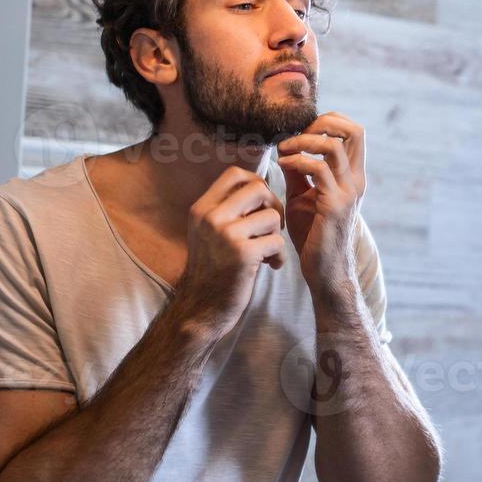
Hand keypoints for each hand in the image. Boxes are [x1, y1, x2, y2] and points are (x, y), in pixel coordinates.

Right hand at [175, 166, 286, 338]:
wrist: (201, 308)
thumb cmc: (214, 269)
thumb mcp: (209, 232)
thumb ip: (227, 209)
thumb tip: (260, 186)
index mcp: (202, 208)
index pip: (235, 173)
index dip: (256, 182)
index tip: (261, 203)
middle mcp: (211, 217)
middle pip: (258, 188)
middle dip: (273, 206)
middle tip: (271, 227)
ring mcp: (226, 234)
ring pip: (272, 216)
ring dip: (277, 235)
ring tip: (268, 252)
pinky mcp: (243, 254)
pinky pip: (277, 241)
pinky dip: (279, 255)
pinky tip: (271, 266)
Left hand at [275, 112, 366, 301]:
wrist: (324, 271)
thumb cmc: (313, 235)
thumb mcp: (303, 196)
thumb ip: (298, 172)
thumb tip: (285, 149)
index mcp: (352, 175)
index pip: (353, 131)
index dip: (328, 121)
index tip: (302, 132)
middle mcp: (356, 180)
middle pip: (353, 130)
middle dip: (321, 122)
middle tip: (296, 135)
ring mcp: (348, 191)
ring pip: (333, 146)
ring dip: (303, 141)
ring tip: (284, 149)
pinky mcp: (335, 205)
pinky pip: (318, 170)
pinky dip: (297, 161)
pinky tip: (282, 165)